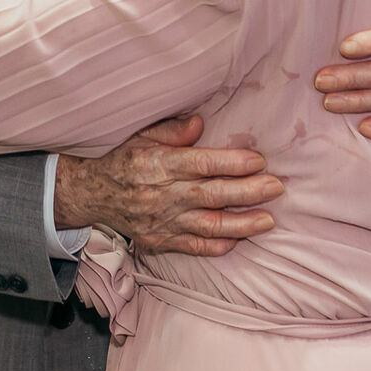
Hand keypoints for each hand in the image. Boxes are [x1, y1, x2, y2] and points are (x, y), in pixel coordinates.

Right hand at [53, 114, 282, 256]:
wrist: (93, 194)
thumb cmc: (126, 160)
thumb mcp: (144, 136)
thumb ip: (173, 131)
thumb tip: (201, 123)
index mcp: (159, 164)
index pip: (201, 164)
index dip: (231, 163)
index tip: (259, 161)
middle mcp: (162, 194)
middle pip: (211, 195)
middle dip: (247, 192)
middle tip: (276, 187)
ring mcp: (162, 221)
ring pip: (208, 226)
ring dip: (241, 224)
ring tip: (268, 220)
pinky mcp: (160, 241)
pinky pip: (193, 247)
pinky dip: (217, 246)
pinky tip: (239, 239)